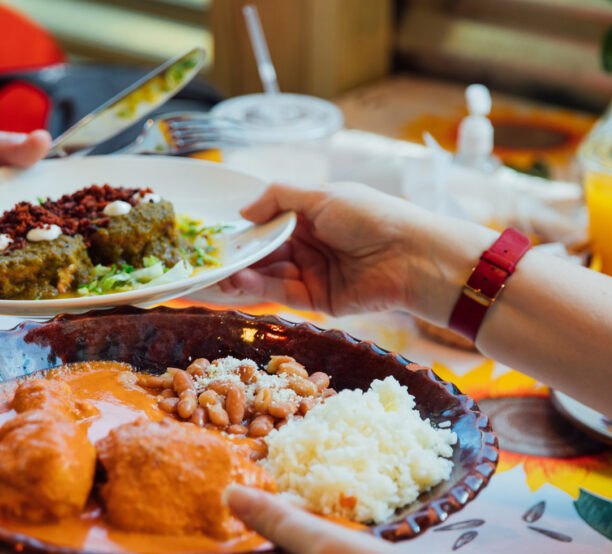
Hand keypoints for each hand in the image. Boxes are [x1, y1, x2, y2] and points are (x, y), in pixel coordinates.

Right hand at [218, 183, 495, 323]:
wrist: (411, 254)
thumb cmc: (372, 215)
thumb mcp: (322, 194)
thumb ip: (279, 197)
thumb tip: (242, 211)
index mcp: (309, 217)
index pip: (265, 225)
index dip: (240, 232)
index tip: (210, 236)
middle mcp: (307, 246)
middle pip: (262, 254)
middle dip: (233, 259)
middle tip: (200, 263)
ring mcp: (311, 274)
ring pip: (266, 276)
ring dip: (239, 276)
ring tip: (211, 275)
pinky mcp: (317, 301)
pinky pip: (281, 294)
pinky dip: (258, 288)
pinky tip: (237, 281)